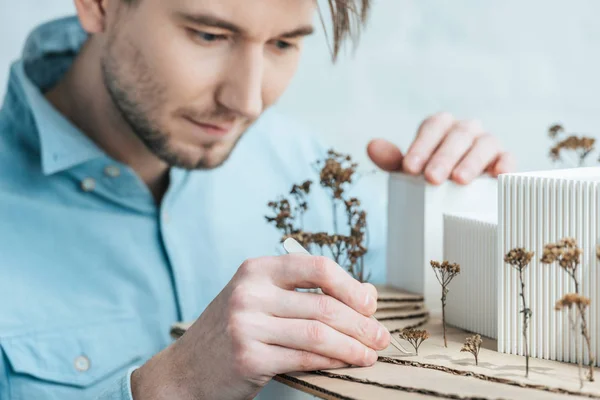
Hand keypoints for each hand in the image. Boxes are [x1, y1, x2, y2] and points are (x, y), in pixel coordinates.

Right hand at [130, 255, 389, 399]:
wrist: (184, 370)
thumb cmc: (230, 331)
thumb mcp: (258, 299)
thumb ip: (303, 293)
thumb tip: (365, 295)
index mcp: (256, 270)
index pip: (317, 267)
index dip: (351, 286)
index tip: (370, 304)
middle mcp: (250, 292)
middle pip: (324, 304)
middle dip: (361, 323)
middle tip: (381, 336)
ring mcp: (246, 325)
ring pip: (319, 333)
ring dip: (354, 346)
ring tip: (370, 354)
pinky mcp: (248, 358)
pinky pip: (305, 358)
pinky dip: (332, 362)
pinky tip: (346, 364)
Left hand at [367, 112, 515, 184]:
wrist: (460, 194)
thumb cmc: (432, 175)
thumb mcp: (410, 170)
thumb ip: (392, 159)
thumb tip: (371, 146)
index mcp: (441, 127)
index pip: (432, 126)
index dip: (421, 145)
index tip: (409, 168)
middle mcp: (465, 130)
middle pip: (458, 134)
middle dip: (443, 156)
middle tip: (431, 178)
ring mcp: (487, 143)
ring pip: (484, 143)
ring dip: (471, 161)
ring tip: (459, 180)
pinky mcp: (504, 160)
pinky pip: (508, 158)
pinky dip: (505, 164)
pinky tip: (498, 175)